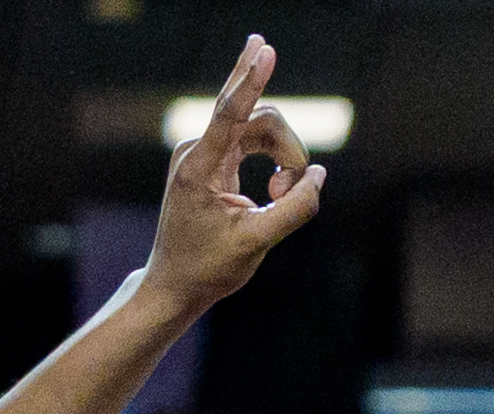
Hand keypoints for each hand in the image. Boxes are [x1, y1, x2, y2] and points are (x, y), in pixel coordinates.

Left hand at [143, 37, 329, 316]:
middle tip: (286, 193)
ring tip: (278, 199)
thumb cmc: (209, 267)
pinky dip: (275, 161)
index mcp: (199, 169)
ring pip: (264, 128)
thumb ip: (293, 209)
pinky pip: (255, 138)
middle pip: (262, 119)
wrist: (175, 283)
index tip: (264, 49)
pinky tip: (274, 191)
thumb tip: (319, 175)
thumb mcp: (256, 243)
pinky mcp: (215, 156)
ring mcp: (205, 150)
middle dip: (288, 150)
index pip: (230, 113)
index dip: (251, 80)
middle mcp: (198, 150)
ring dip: (285, 159)